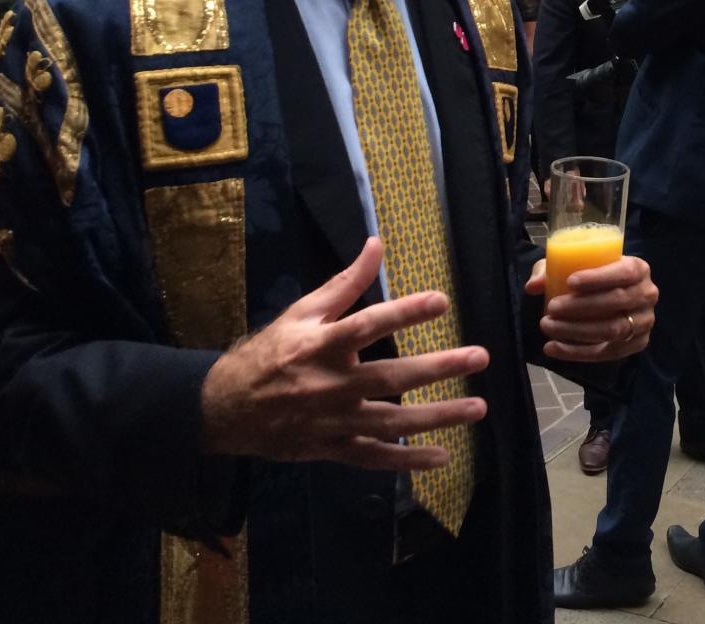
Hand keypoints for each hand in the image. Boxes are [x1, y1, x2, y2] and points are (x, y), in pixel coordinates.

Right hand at [200, 236, 488, 470]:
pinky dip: (406, 460)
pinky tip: (442, 456)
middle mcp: (329, 385)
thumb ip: (344, 283)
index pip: (367, 324)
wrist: (224, 409)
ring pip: (391, 421)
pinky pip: (374, 456)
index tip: (442, 301)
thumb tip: (375, 244)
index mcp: (320, 345)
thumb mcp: (301, 313)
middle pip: (390, 376)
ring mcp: (332, 422)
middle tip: (480, 357)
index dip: (405, 312)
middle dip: (438, 368)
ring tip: (478, 407)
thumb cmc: (270, 353)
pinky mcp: (331, 449)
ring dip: (437, 417)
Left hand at [525, 257, 656, 360]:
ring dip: (576, 331)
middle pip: (616, 302)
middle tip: (551, 307)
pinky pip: (607, 353)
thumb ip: (550, 270)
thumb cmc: (592, 277)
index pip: (624, 272)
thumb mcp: (572, 266)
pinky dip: (577, 353)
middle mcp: (647, 295)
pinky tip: (552, 348)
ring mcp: (644, 322)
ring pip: (612, 330)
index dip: (598, 278)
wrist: (611, 297)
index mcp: (638, 269)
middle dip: (581, 307)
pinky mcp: (636, 344)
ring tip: (548, 326)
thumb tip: (533, 286)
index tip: (569, 282)